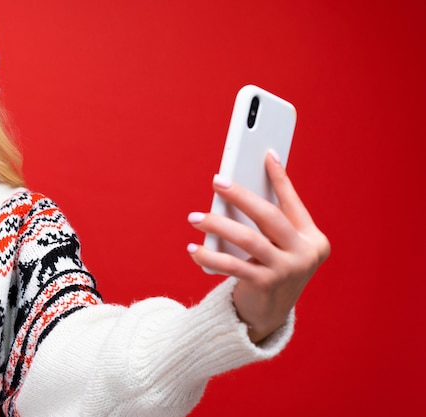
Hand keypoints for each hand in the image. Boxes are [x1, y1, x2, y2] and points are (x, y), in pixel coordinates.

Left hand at [187, 151, 329, 342]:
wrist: (267, 316)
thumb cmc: (270, 271)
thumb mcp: (278, 247)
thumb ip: (267, 223)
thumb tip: (239, 190)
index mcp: (312, 239)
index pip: (292, 202)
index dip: (280, 178)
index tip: (266, 154)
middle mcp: (305, 254)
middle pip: (269, 216)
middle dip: (241, 195)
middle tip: (217, 181)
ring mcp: (288, 271)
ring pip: (247, 239)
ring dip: (217, 224)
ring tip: (195, 217)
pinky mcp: (266, 286)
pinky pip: (232, 265)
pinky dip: (209, 256)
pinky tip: (193, 249)